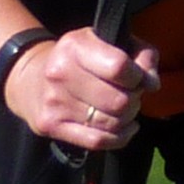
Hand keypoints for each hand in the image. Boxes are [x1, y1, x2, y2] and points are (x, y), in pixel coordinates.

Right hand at [7, 27, 157, 150]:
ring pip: (110, 123)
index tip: (138, 77)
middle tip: (130, 95)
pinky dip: (119, 138)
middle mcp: (60, 73)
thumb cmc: (80, 58)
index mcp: (75, 46)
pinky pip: (97, 141)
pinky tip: (124, 128)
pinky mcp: (51, 126)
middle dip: (133, 100)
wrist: (30, 78)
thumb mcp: (110, 41)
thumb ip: (142, 55)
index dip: (138, 76)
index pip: (119, 67)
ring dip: (126, 118)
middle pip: (118, 100)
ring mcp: (54, 102)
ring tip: (123, 109)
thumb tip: (152, 83)